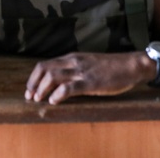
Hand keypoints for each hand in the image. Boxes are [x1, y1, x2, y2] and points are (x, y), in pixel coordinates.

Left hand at [25, 52, 152, 103]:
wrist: (130, 65)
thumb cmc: (110, 67)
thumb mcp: (88, 64)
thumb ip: (74, 69)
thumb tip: (58, 82)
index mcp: (72, 58)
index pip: (45, 64)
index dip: (33, 78)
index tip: (30, 90)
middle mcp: (74, 62)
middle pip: (44, 68)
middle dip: (33, 84)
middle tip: (30, 97)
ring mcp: (82, 71)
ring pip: (53, 76)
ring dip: (42, 89)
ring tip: (39, 99)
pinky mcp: (90, 82)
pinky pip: (69, 87)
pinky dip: (58, 94)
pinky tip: (54, 101)